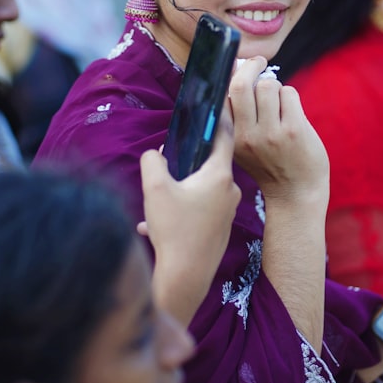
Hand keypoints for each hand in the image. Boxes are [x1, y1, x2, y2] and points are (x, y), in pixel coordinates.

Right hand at [138, 109, 240, 326]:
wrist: (185, 277)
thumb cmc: (173, 230)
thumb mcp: (155, 189)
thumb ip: (153, 161)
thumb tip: (156, 154)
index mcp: (218, 175)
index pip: (223, 136)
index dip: (218, 118)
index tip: (214, 104)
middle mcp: (229, 191)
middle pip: (210, 164)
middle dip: (189, 160)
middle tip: (169, 159)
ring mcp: (226, 211)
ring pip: (201, 189)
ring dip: (180, 191)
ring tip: (156, 203)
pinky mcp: (220, 229)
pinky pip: (199, 210)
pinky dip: (180, 211)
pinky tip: (154, 227)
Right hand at [227, 56, 328, 208]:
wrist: (296, 194)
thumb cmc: (271, 165)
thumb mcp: (244, 146)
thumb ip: (238, 116)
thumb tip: (237, 72)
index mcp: (231, 138)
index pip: (222, 97)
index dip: (230, 74)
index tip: (237, 64)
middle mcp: (247, 135)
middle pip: (241, 84)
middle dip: (251, 66)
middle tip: (259, 63)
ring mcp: (270, 133)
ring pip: (268, 85)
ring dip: (275, 87)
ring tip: (278, 103)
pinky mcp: (293, 130)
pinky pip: (289, 93)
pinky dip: (290, 97)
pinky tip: (291, 113)